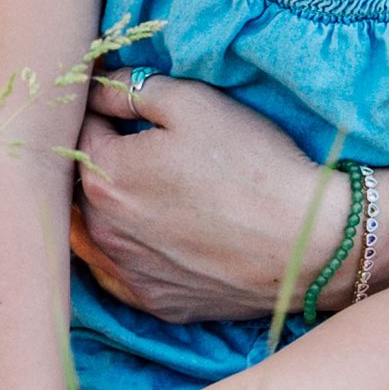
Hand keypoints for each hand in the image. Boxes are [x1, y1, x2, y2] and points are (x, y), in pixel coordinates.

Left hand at [74, 76, 388, 321]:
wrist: (308, 243)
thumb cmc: (252, 163)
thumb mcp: (192, 101)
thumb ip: (131, 88)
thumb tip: (95, 86)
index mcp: (103, 176)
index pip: (80, 131)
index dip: (101, 113)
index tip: (125, 107)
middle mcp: (102, 231)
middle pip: (85, 185)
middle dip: (103, 162)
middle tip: (143, 148)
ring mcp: (127, 274)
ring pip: (102, 230)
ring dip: (117, 208)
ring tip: (162, 192)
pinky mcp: (156, 303)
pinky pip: (130, 270)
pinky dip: (141, 251)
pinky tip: (173, 235)